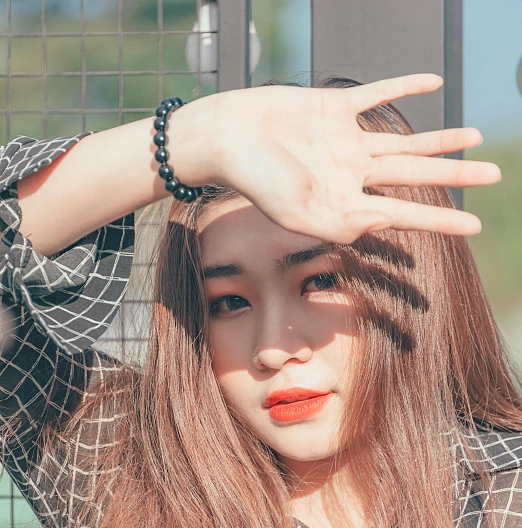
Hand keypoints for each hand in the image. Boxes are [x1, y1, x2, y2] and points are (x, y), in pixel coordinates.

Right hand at [177, 74, 499, 242]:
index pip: (405, 213)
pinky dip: (404, 88)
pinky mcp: (334, 108)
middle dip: (455, 175)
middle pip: (415, 175)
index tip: (476, 226)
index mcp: (345, 203)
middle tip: (494, 175)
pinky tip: (434, 84)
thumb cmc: (255, 183)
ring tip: (475, 137)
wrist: (224, 139)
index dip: (442, 220)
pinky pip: (377, 95)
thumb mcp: (301, 216)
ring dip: (440, 139)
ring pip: (404, 140)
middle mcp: (352, 174)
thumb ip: (345, 224)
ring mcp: (345, 141)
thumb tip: (388, 224)